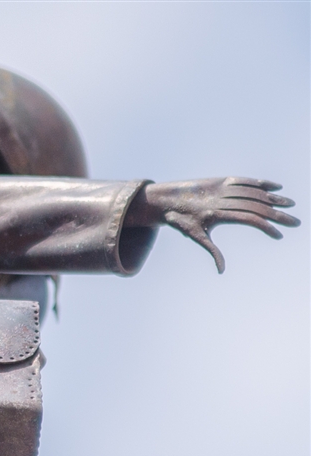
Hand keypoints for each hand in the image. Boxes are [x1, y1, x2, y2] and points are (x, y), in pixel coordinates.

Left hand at [133, 178, 297, 272]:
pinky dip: (260, 182)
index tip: (279, 235)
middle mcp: (223, 199)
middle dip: (277, 214)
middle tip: (295, 222)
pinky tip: (275, 186)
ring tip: (290, 204)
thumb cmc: (180, 220)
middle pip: (256, 206)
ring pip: (253, 192)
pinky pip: (244, 180)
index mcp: (218, 213)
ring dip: (273, 198)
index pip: (249, 219)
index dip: (266, 226)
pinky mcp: (221, 180)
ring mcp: (223, 188)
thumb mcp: (196, 236)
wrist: (164, 200)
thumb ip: (212, 251)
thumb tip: (221, 271)